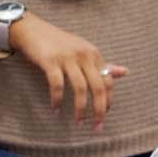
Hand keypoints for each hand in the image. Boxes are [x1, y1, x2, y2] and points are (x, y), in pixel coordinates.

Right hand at [11, 14, 128, 128]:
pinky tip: (55, 110)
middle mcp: (84, 55)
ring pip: (80, 88)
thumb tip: (125, 72)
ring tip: (79, 122)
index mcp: (94, 54)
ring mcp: (67, 57)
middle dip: (100, 110)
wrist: (32, 30)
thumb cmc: (58, 43)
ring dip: (80, 109)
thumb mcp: (83, 51)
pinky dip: (57, 100)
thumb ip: (102, 65)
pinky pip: (57, 85)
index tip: (105, 115)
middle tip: (97, 126)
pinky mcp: (50, 61)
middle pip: (98, 87)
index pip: (108, 81)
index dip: (108, 100)